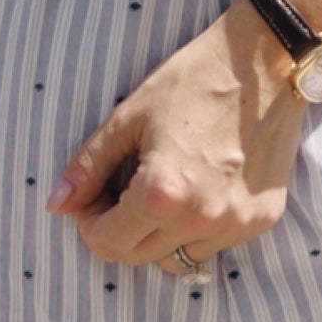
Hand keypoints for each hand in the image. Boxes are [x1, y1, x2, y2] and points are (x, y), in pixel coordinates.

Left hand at [47, 0, 301, 274]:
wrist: (264, 63)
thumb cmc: (193, 80)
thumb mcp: (129, 116)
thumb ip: (90, 167)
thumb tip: (56, 204)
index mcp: (162, 194)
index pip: (105, 244)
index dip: (89, 220)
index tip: (96, 193)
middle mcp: (200, 219)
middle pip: (138, 257)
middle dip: (120, 228)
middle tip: (126, 187)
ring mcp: (235, 223)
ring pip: (177, 258)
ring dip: (160, 235)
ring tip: (165, 191)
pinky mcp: (261, 219)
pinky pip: (215, 244)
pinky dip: (198, 228)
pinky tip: (201, 187)